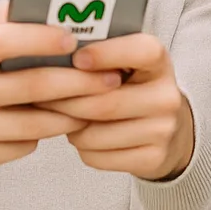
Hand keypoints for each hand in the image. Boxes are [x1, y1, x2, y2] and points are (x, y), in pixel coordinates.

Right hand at [0, 2, 124, 176]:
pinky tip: (63, 120)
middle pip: (32, 85)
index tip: (75, 39)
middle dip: (80, 81)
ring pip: (37, 123)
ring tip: (99, 100)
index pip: (2, 40)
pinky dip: (50, 132)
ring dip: (75, 112)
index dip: (42, 38)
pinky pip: (27, 144)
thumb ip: (6, 19)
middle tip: (112, 77)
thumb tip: (52, 3)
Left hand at [38, 33, 194, 180]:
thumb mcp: (126, 64)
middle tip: (43, 99)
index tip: (77, 58)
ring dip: (71, 129)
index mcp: (159, 62)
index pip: (143, 51)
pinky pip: (98, 157)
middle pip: (105, 103)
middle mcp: (167, 95)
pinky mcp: (153, 158)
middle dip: (66, 103)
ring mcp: (163, 129)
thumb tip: (50, 55)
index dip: (108, 54)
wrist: (167, 128)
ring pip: (95, 135)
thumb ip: (98, 55)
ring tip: (68, 119)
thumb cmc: (132, 89)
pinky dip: (83, 149)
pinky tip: (86, 137)